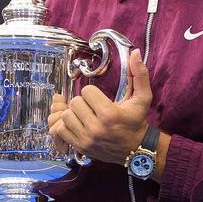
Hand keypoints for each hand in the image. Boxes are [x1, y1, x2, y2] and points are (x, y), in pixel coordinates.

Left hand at [49, 49, 150, 164]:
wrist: (136, 149)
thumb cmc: (137, 121)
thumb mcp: (143, 97)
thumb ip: (139, 74)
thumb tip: (135, 52)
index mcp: (109, 114)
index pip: (86, 92)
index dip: (92, 93)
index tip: (99, 98)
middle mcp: (96, 128)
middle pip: (74, 103)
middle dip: (82, 102)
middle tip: (91, 106)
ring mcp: (86, 139)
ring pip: (65, 117)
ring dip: (72, 113)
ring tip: (83, 114)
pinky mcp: (80, 147)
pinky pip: (59, 131)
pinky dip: (64, 125)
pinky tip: (75, 123)